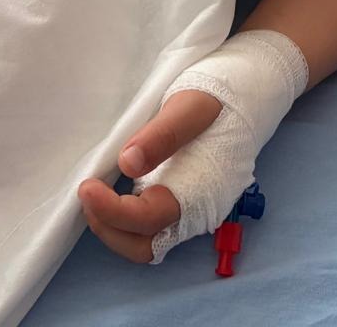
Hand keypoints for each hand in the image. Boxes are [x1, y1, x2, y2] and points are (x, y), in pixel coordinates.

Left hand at [76, 89, 220, 262]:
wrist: (250, 91)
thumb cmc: (220, 97)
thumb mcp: (190, 105)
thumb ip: (162, 135)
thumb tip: (127, 163)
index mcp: (202, 191)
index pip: (147, 219)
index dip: (112, 210)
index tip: (87, 186)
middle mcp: (198, 211)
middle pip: (144, 245)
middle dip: (108, 228)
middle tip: (87, 194)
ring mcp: (192, 209)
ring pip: (146, 240)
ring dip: (114, 227)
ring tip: (95, 194)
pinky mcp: (186, 201)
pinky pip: (152, 225)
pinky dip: (125, 219)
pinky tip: (113, 192)